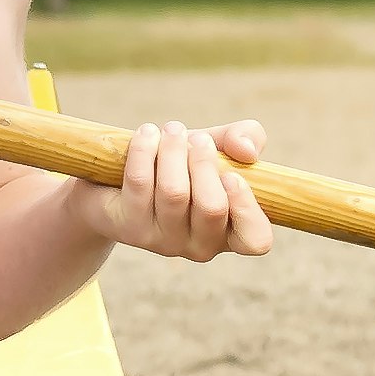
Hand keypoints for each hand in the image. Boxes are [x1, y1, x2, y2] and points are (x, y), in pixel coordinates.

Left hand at [101, 117, 274, 261]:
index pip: (255, 240)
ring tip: (171, 130)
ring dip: (174, 151)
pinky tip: (146, 134)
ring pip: (174, 192)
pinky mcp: (130, 228)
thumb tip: (246, 150)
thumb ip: (246, 139)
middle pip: (211, 207)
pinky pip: (140, 183)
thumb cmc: (182, 165)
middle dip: (205, 162)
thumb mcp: (219, 147)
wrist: (118, 179)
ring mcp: (164, 241)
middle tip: (198, 139)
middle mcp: (201, 245)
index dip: (247, 207)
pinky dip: (145, 150)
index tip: (232, 175)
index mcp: (232, 231)